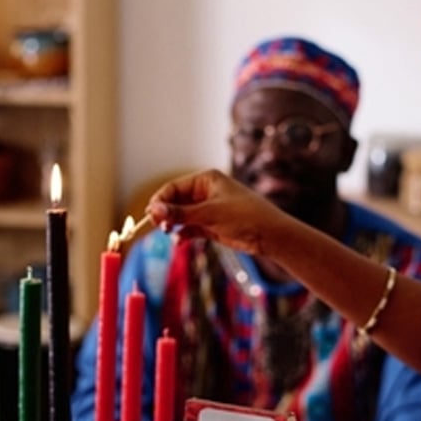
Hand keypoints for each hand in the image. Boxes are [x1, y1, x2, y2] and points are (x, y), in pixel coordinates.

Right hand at [146, 170, 290, 256]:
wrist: (269, 234)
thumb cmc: (244, 216)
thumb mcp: (209, 214)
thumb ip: (180, 213)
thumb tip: (154, 210)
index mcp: (206, 180)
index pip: (174, 187)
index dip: (160, 200)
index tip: (150, 214)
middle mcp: (205, 192)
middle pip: (175, 201)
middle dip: (165, 213)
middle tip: (156, 226)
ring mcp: (208, 209)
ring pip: (182, 216)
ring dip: (173, 224)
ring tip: (167, 232)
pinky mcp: (211, 225)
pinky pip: (190, 228)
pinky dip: (183, 233)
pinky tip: (179, 240)